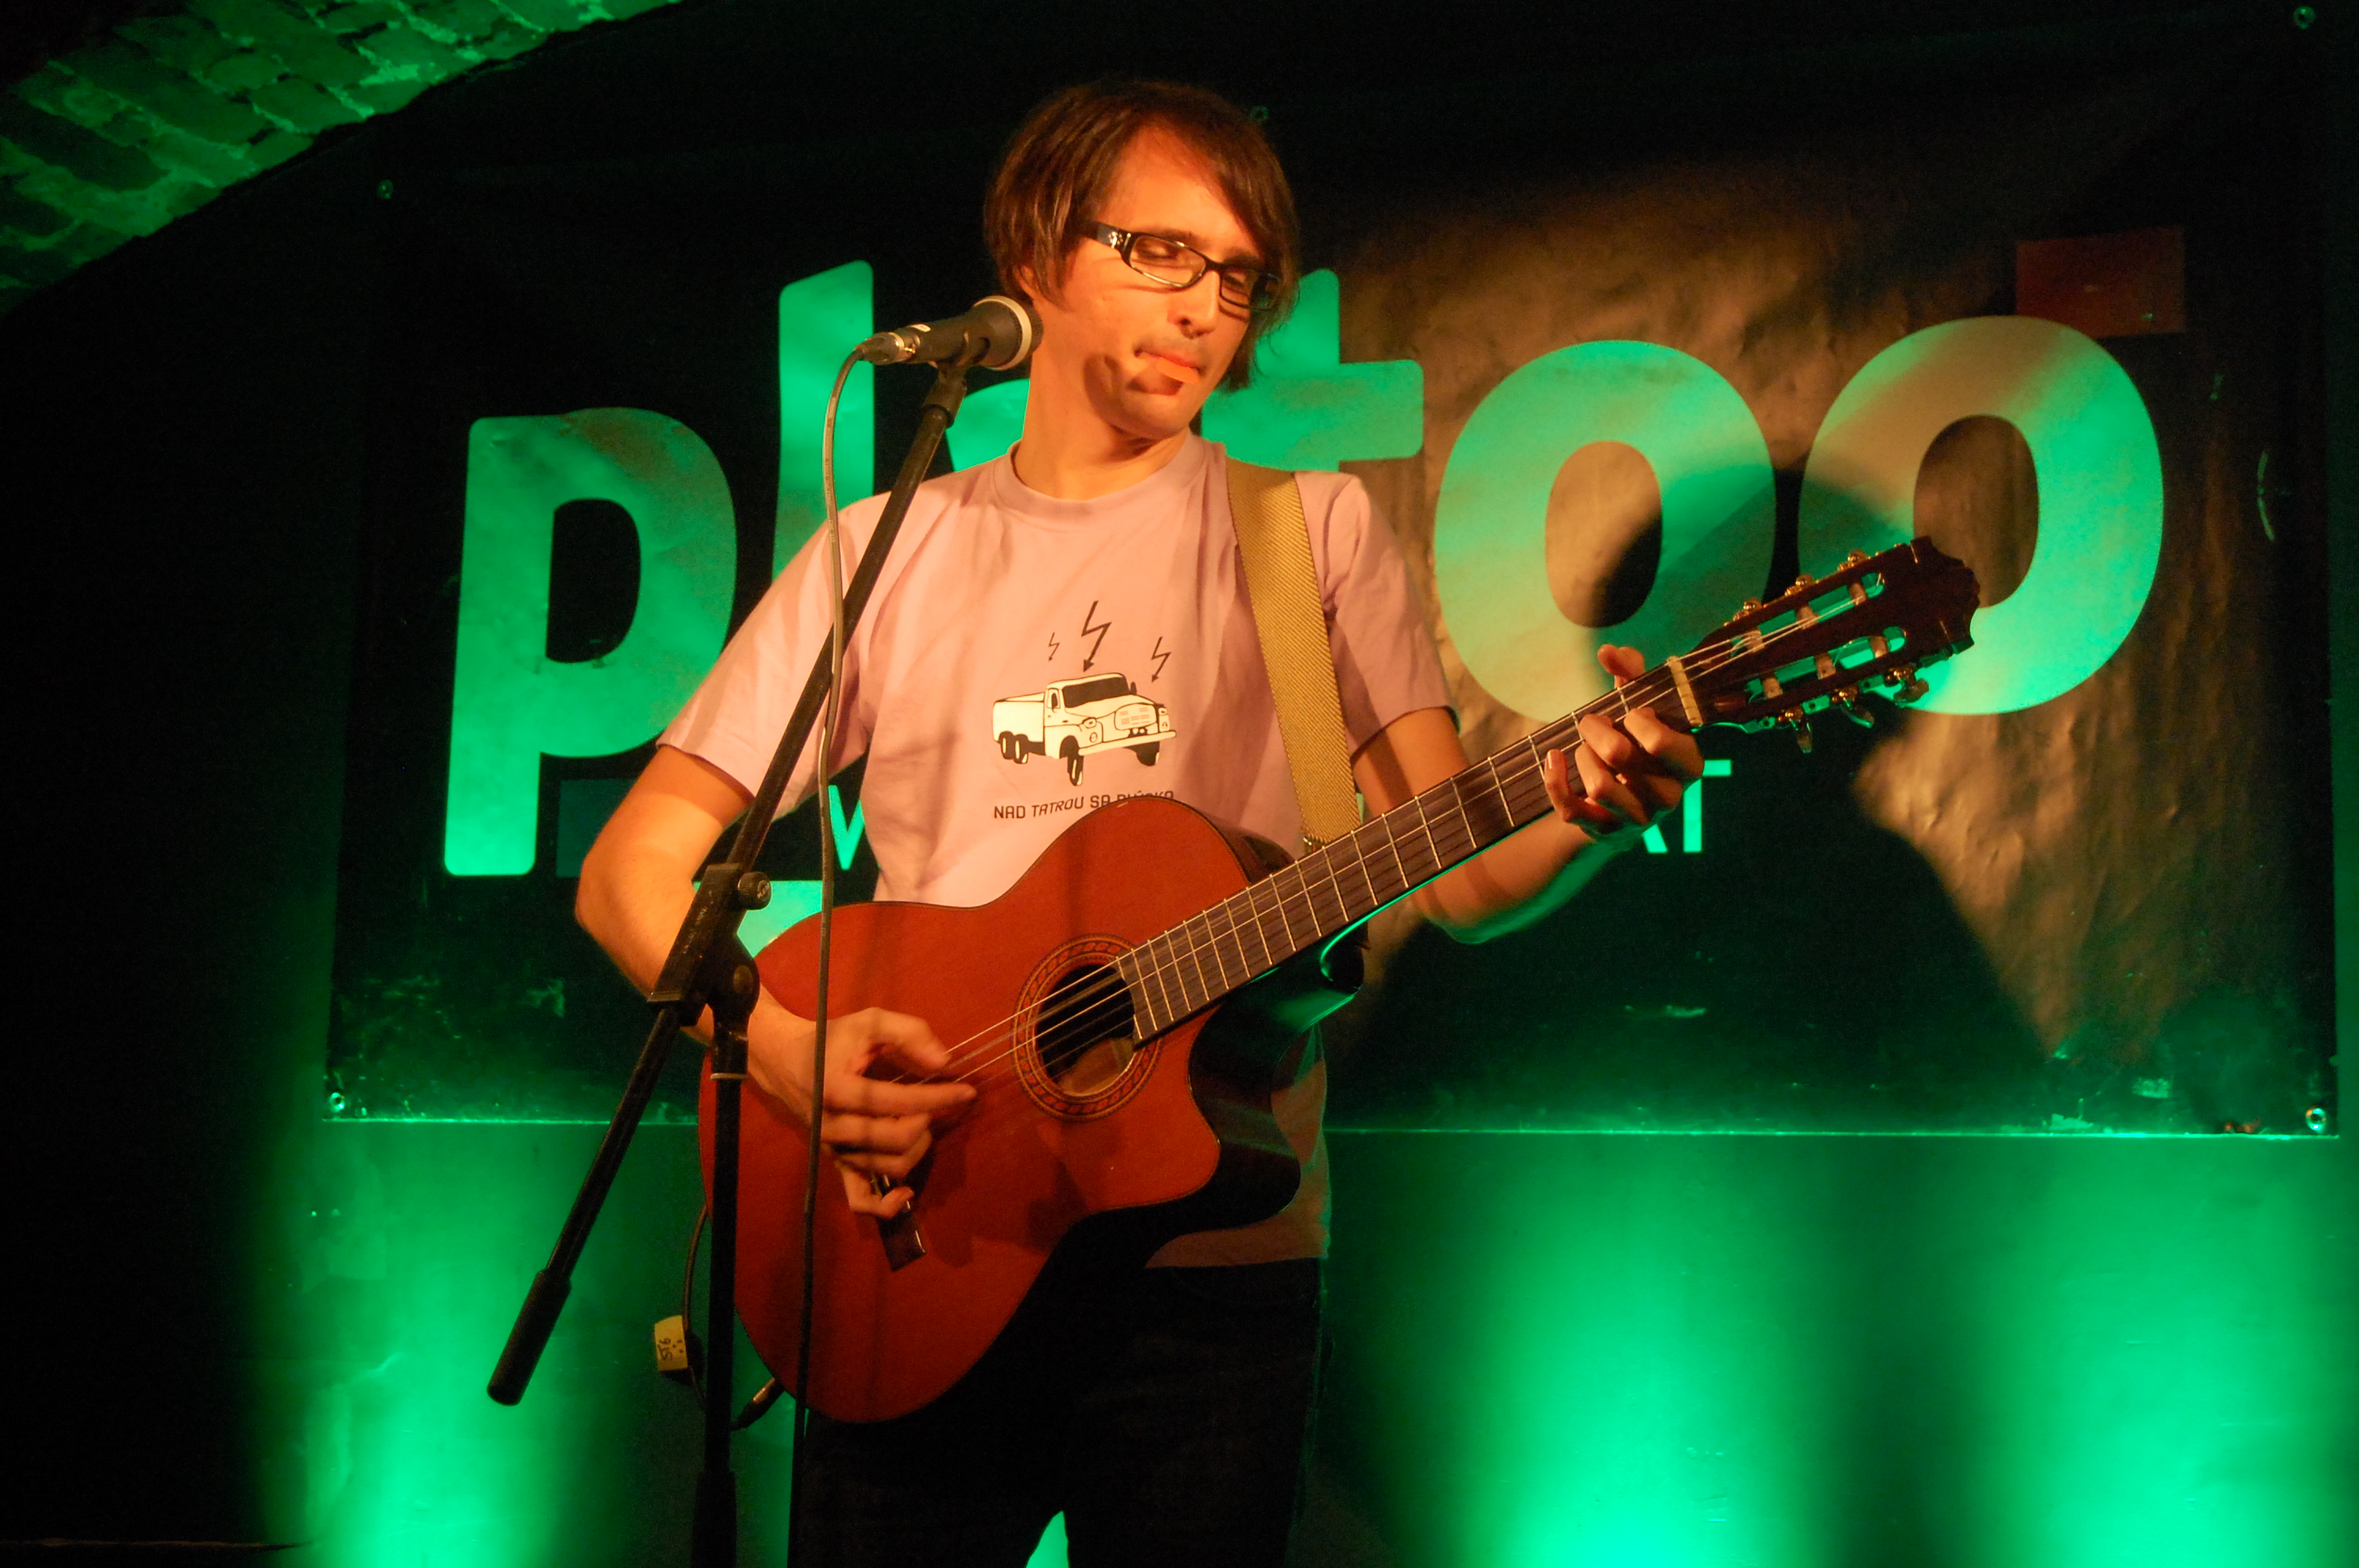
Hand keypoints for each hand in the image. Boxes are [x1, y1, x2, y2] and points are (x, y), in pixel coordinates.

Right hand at [749, 1005, 974, 1218]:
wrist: (788, 1063)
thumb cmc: (833, 1041)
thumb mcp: (869, 1022)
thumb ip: (908, 1033)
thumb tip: (944, 1062)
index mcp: (838, 1089)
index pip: (898, 1102)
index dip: (938, 1097)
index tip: (967, 1091)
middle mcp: (834, 1126)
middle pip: (898, 1138)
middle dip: (928, 1119)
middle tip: (939, 1101)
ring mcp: (834, 1150)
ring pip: (890, 1166)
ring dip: (918, 1147)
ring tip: (923, 1123)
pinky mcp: (836, 1164)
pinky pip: (860, 1199)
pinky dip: (885, 1204)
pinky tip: (906, 1192)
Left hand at [1540, 643, 1704, 844]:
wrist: (1623, 795)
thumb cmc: (1637, 742)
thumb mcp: (1639, 706)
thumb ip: (1632, 675)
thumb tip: (1609, 651)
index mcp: (1688, 763)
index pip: (1660, 741)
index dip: (1635, 719)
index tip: (1630, 713)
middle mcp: (1669, 796)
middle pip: (1619, 756)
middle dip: (1595, 730)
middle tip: (1592, 723)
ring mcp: (1638, 819)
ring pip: (1598, 785)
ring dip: (1581, 756)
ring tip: (1584, 749)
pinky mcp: (1606, 832)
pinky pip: (1571, 810)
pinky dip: (1554, 780)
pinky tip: (1553, 758)